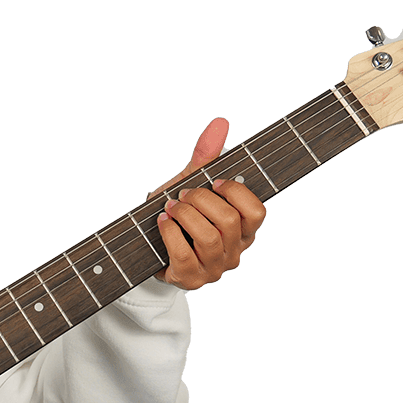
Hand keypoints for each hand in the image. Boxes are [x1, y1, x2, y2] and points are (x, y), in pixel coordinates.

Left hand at [152, 117, 266, 291]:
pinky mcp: (190, 280)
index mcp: (244, 229)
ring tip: (170, 207)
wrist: (146, 246)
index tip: (213, 181)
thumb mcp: (191, 183)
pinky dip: (170, 233)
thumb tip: (220, 122)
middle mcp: (234, 252)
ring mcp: (214, 269)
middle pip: (228, 221)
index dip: (235, 192)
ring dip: (184, 215)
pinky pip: (184, 255)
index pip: (256, 211)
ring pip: (208, 238)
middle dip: (201, 200)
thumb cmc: (178, 213)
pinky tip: (162, 222)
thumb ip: (206, 157)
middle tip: (182, 194)